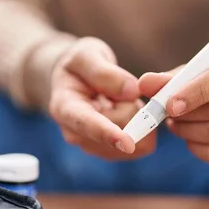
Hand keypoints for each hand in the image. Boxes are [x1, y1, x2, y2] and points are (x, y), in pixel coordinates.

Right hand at [48, 37, 155, 159]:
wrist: (70, 83)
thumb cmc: (77, 66)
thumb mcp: (85, 55)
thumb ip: (105, 72)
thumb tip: (131, 92)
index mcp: (64, 108)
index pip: (86, 123)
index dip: (108, 133)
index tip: (127, 144)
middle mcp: (75, 134)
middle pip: (120, 127)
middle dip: (131, 105)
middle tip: (121, 87)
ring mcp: (92, 146)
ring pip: (134, 140)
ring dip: (137, 116)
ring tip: (118, 100)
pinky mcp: (110, 153)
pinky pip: (142, 145)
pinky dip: (144, 127)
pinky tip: (125, 112)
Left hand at [139, 47, 208, 164]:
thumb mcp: (194, 72)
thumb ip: (169, 78)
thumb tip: (144, 84)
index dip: (195, 93)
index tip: (169, 105)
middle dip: (186, 116)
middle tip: (167, 115)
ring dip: (188, 132)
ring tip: (176, 124)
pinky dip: (197, 149)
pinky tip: (190, 139)